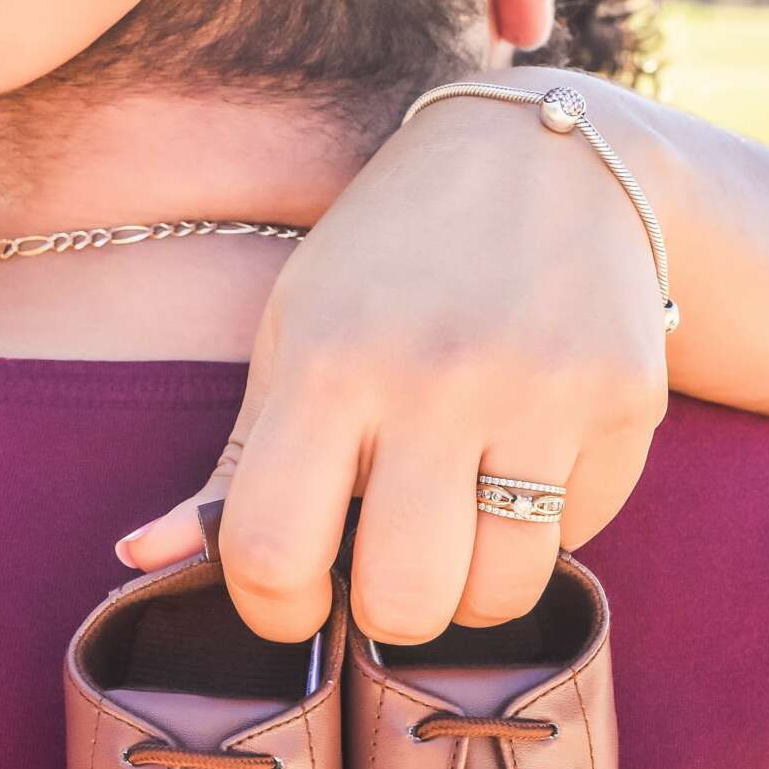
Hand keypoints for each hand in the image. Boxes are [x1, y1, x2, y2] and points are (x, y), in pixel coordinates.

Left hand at [118, 74, 669, 640]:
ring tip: (464, 508)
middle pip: (404, 601)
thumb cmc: (390, 263)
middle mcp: (435, 377)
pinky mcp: (628, 399)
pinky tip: (533, 443)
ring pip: (502, 593)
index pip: (270, 550)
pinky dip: (549, 518)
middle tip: (395, 559)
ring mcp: (541, 389)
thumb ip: (232, 463)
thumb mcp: (295, 334)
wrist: (546, 157)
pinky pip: (580, 534)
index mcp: (328, 361)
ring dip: (476, 580)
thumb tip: (141, 561)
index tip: (301, 594)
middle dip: (392, 611)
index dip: (276, 609)